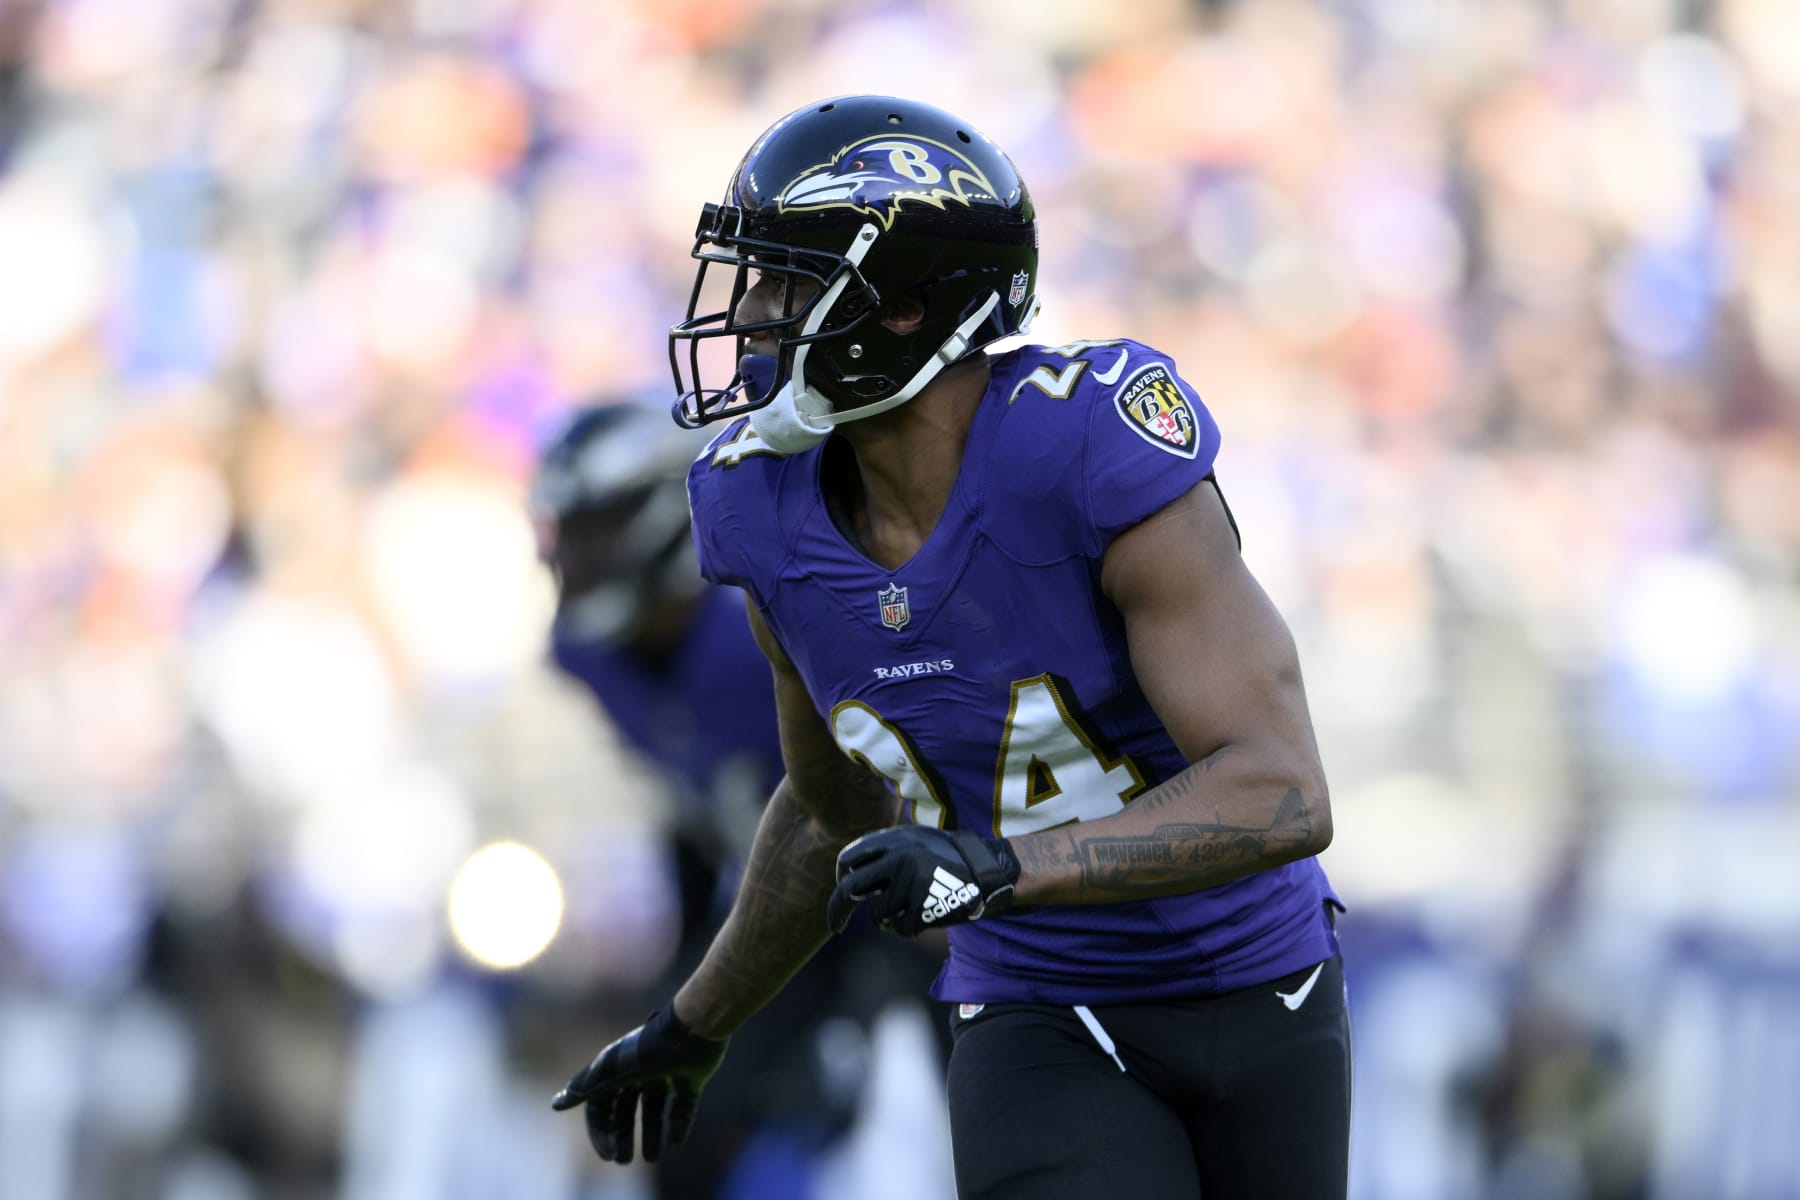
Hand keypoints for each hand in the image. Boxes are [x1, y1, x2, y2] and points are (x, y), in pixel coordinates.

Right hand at [551, 1006, 727, 1163]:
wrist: (693, 1030)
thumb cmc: (648, 1050)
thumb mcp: (612, 1072)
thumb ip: (586, 1089)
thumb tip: (555, 1106)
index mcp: (618, 1071)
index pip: (601, 1106)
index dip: (600, 1130)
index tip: (608, 1154)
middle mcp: (639, 1072)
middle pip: (626, 1111)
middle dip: (623, 1136)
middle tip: (625, 1161)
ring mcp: (666, 1073)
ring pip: (654, 1110)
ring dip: (651, 1135)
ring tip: (652, 1157)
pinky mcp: (691, 1077)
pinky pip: (683, 1106)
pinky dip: (679, 1124)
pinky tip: (675, 1140)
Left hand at [827, 825, 1020, 936]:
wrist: (987, 871)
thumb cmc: (947, 858)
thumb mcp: (915, 841)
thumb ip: (884, 853)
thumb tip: (847, 874)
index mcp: (894, 839)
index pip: (848, 860)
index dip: (840, 880)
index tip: (844, 894)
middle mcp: (899, 857)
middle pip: (850, 889)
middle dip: (837, 911)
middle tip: (835, 926)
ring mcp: (912, 882)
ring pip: (879, 915)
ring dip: (889, 920)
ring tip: (911, 911)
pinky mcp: (924, 905)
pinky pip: (901, 927)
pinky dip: (908, 928)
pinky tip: (925, 916)